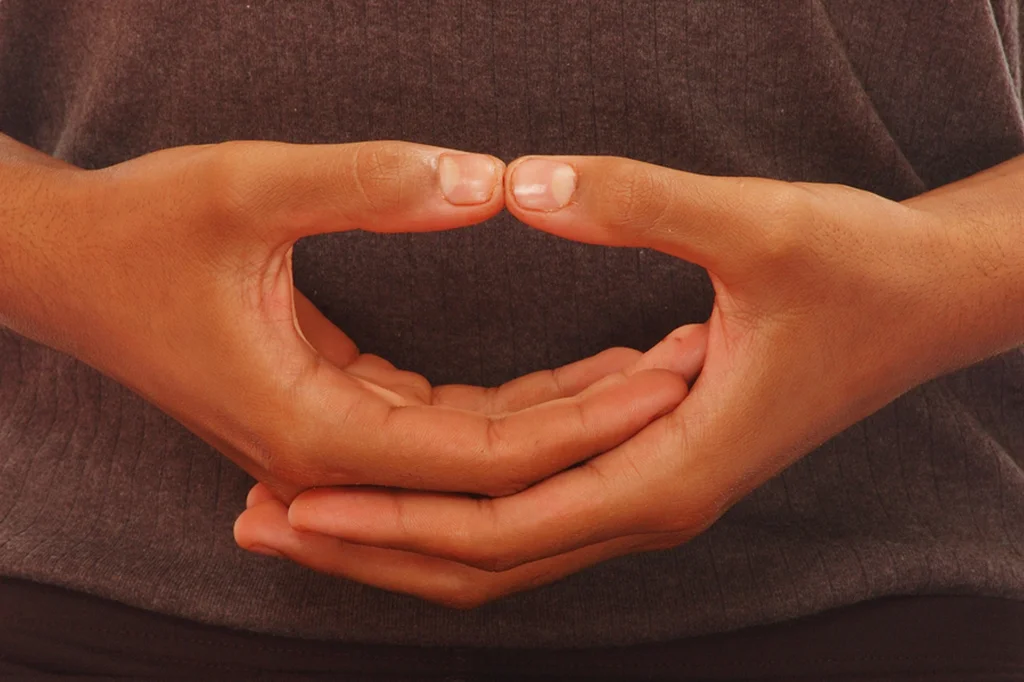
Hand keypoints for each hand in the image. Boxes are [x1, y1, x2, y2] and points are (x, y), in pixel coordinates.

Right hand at [0, 138, 690, 501]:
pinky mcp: (336, 416)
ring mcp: (332, 447)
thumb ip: (373, 180)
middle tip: (686, 366)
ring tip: (650, 368)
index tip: (671, 371)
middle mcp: (330, 462)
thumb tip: (491, 179)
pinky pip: (446, 432)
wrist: (65, 267)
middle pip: (496, 472)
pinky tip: (575, 378)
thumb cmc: (139, 229)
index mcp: (315, 432)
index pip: (489, 457)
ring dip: (562, 422)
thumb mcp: (248, 185)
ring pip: (475, 460)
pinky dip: (514, 411)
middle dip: (595, 425)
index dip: (589, 418)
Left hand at [243, 153, 1005, 605]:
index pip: (499, 525)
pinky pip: (530, 498)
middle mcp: (650, 501)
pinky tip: (399, 460)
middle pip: (483, 560)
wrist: (928, 300)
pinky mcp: (644, 458)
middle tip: (262, 523)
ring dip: (402, 531)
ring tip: (302, 508)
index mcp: (667, 471)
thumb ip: (638, 203)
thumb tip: (522, 182)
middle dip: (372, 550)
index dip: (391, 520)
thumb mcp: (759, 225)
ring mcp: (646, 488)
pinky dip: (456, 494)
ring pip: (500, 542)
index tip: (294, 502)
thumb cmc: (861, 272)